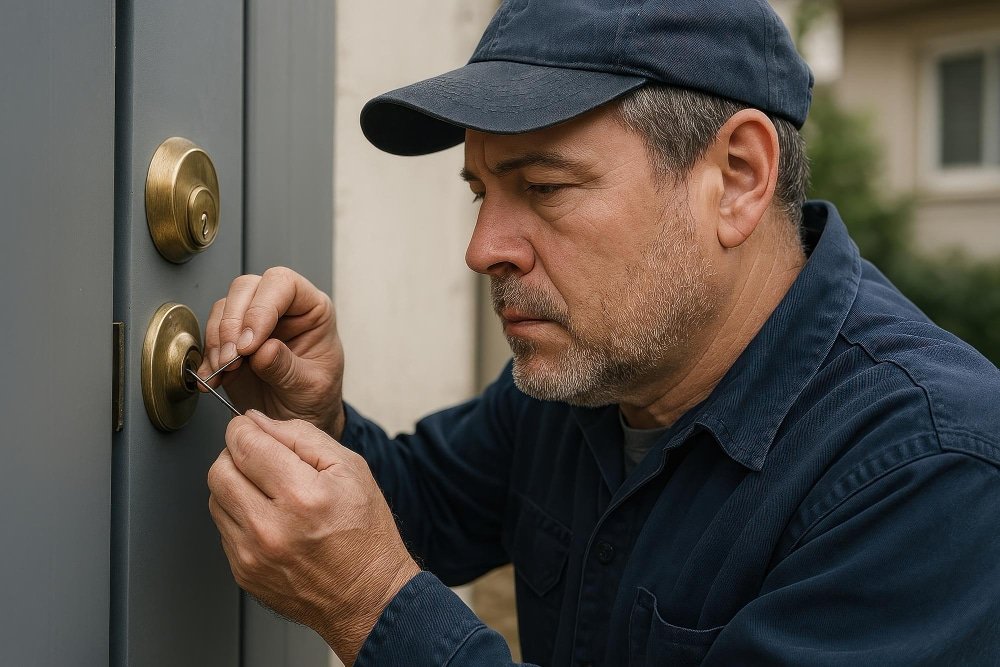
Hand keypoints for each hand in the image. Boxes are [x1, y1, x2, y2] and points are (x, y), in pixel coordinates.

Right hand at [198, 267, 345, 436]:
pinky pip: (211, 334)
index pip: (283, 284)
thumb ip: (287, 368)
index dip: (262, 308)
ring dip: (218, 340)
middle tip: (233, 358)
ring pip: (224, 308)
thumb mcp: (310, 388)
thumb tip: (263, 350)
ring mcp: (255, 321)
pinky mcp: (234, 340)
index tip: (250, 344)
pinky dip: (207, 357)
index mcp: (312, 310)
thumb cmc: (315, 399)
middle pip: (246, 288)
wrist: (297, 421)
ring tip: (225, 369)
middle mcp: (283, 308)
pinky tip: (213, 377)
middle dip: (233, 323)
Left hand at [208, 411, 420, 664]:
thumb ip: (301, 436)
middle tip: (259, 457)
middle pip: (219, 470)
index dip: (244, 427)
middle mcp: (271, 528)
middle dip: (235, 454)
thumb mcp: (351, 468)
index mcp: (302, 496)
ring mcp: (252, 555)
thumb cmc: (365, 534)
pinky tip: (269, 518)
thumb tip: (257, 421)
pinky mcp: (243, 573)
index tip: (251, 427)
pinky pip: (223, 528)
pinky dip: (240, 515)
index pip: (245, 444)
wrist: (369, 596)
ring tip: (268, 490)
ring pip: (215, 498)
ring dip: (235, 484)